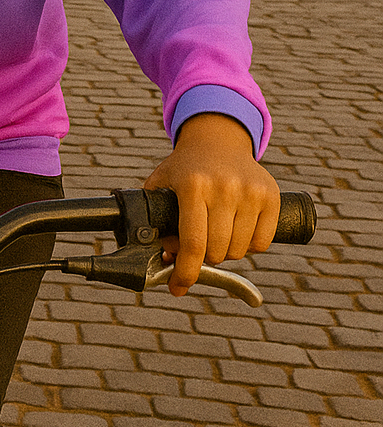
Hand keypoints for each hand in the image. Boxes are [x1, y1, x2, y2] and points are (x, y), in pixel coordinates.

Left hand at [144, 112, 279, 296]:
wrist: (217, 139)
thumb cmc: (185, 168)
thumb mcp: (161, 184)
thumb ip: (156, 221)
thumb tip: (165, 260)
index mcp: (193, 185)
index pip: (192, 243)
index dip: (185, 272)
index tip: (178, 287)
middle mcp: (223, 187)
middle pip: (217, 252)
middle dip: (206, 257)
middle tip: (200, 245)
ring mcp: (250, 191)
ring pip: (240, 251)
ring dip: (227, 251)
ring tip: (218, 232)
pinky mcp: (271, 195)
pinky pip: (262, 243)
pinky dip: (250, 245)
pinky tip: (239, 228)